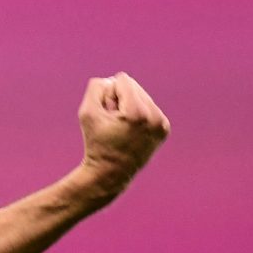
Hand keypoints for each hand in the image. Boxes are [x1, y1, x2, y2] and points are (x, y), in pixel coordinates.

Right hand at [77, 72, 169, 199]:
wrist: (110, 173)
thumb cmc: (96, 142)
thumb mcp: (87, 112)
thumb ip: (97, 87)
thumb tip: (113, 81)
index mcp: (137, 113)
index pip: (123, 80)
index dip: (109, 94)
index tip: (107, 114)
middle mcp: (154, 117)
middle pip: (134, 86)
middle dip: (120, 99)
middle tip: (113, 122)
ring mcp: (162, 124)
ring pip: (142, 95)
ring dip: (128, 105)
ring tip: (121, 127)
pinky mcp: (164, 129)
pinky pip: (149, 106)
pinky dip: (137, 113)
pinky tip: (130, 130)